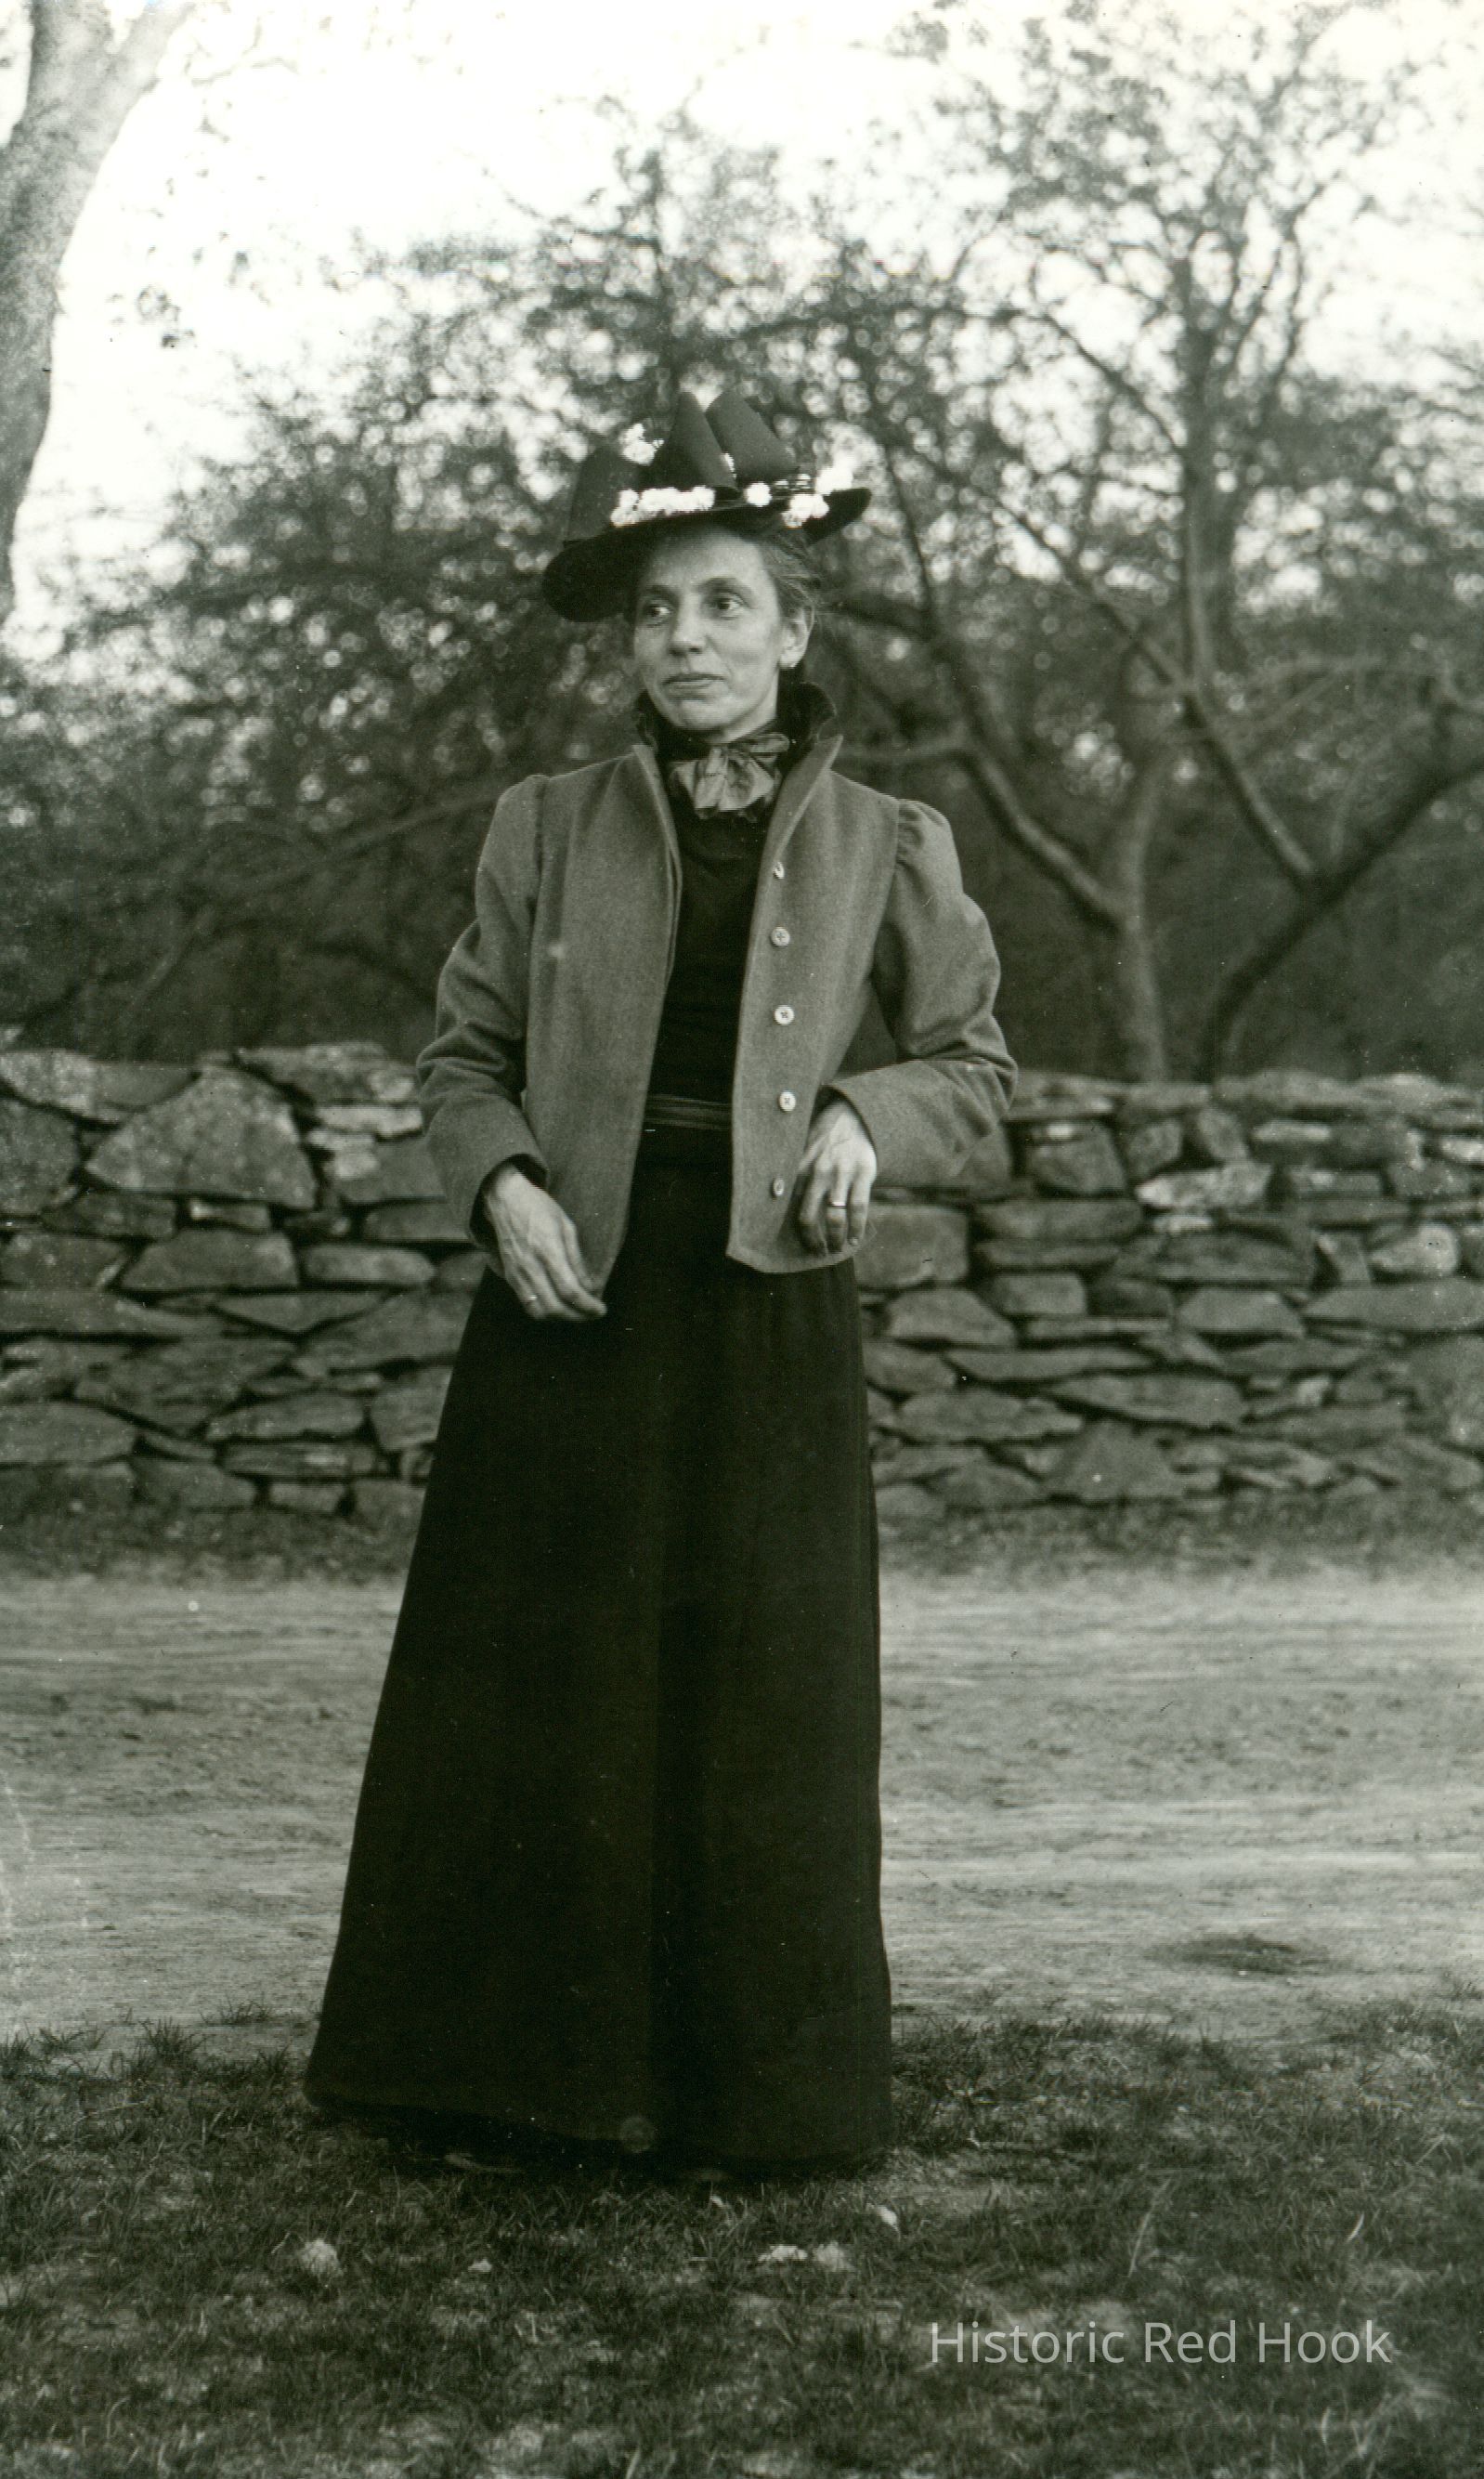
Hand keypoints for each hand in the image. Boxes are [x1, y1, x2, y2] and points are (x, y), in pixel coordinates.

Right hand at [479, 1164, 604, 1319]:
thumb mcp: (567, 1227)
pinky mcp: (510, 1277)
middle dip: (578, 1317)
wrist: (505, 1200)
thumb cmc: (539, 1209)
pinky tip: (559, 1307)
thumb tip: (591, 1287)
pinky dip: (546, 1313)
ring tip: (577, 1314)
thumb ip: (578, 1261)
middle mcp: (531, 1266)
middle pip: (555, 1307)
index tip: (601, 1309)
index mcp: (548, 1250)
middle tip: (592, 1315)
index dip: (588, 1305)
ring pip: (539, 1311)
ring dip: (561, 1319)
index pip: (570, 1290)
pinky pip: (528, 1305)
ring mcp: (517, 1274)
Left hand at [795, 1096, 876, 1255]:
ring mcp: (842, 1173)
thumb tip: (783, 1202)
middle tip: (817, 1252)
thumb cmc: (826, 1137)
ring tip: (836, 1248)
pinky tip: (855, 1238)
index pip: (789, 1205)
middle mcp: (818, 1171)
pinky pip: (859, 1208)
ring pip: (834, 1216)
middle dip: (812, 1240)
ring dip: (835, 1238)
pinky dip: (857, 1228)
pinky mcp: (863, 1174)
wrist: (855, 1115)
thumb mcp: (804, 1149)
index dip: (792, 1227)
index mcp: (800, 1167)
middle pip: (808, 1216)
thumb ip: (796, 1173)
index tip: (796, 1241)